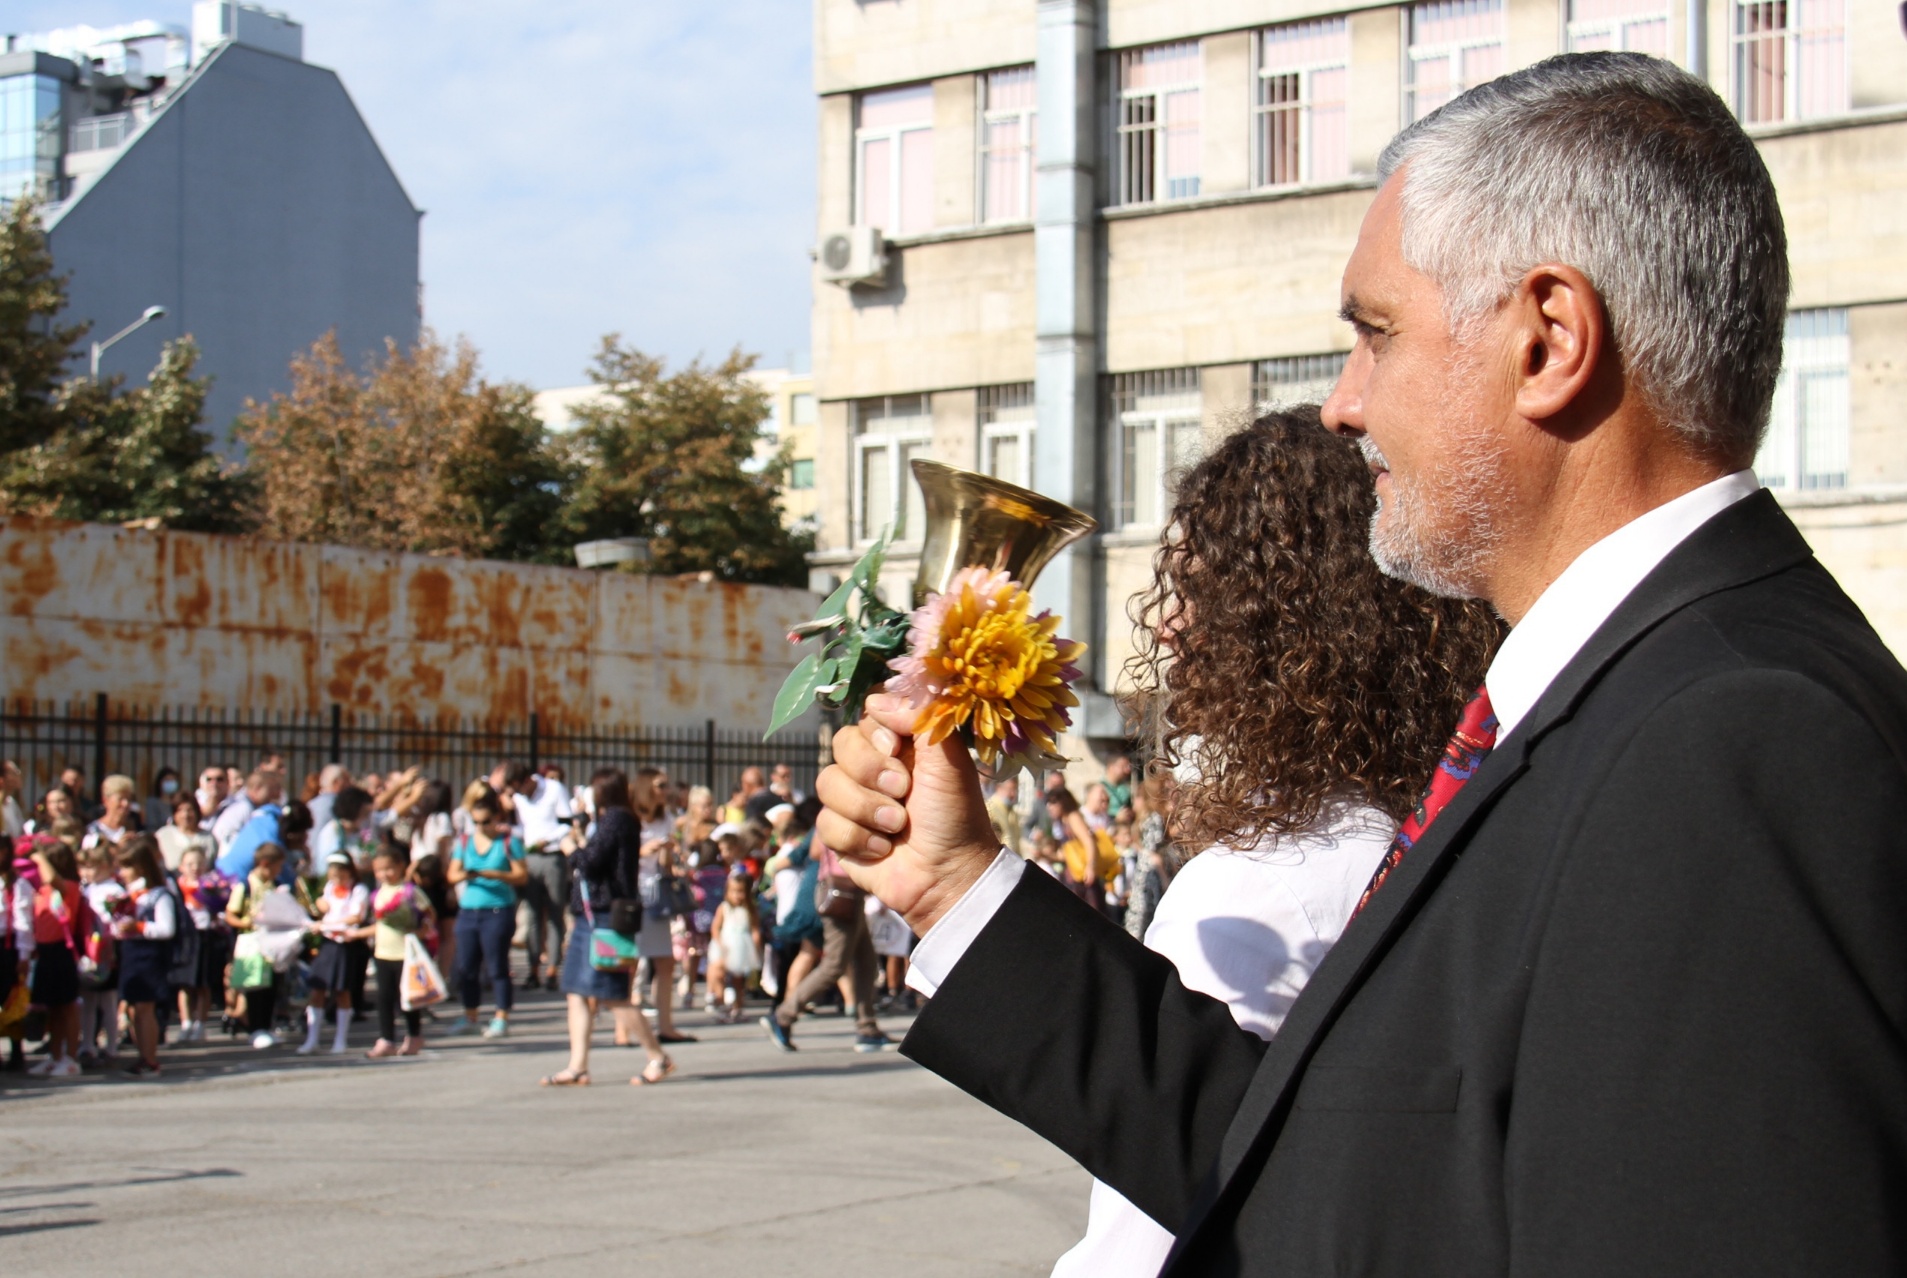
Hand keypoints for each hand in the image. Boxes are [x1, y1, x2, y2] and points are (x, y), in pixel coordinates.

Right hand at [815, 692, 1001, 935]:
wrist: (947, 875)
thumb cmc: (954, 816)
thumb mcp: (948, 760)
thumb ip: (921, 717)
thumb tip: (878, 698)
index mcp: (899, 743)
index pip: (866, 715)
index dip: (876, 732)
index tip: (898, 749)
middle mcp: (873, 766)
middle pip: (841, 744)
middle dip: (871, 772)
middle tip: (903, 793)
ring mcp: (853, 799)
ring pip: (827, 783)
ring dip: (867, 809)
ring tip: (896, 827)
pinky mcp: (840, 833)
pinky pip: (826, 822)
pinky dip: (858, 838)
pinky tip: (883, 849)